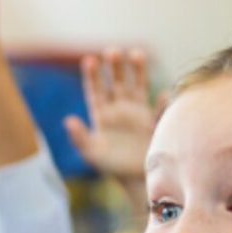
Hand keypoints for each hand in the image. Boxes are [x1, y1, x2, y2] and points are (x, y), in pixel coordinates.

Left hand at [63, 48, 161, 183]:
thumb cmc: (112, 168)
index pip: (96, 91)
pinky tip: (163, 95)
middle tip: (112, 51)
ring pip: (137, 86)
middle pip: (116, 82)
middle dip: (114, 67)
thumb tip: (68, 120)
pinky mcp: (154, 121)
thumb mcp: (93, 153)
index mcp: (102, 116)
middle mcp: (120, 111)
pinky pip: (159, 107)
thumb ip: (80, 137)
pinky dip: (162, 101)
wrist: (136, 181)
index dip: (92, 75)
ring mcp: (138, 114)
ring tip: (136, 53)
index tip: (90, 60)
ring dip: (137, 70)